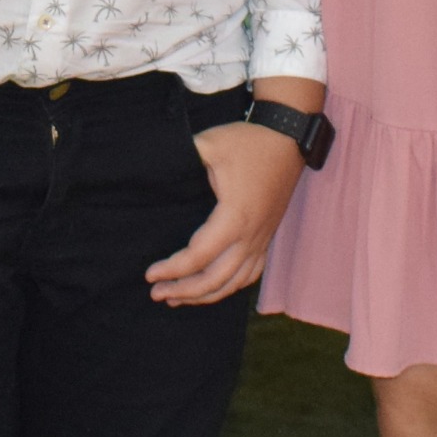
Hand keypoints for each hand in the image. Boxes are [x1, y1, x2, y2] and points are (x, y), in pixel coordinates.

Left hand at [145, 121, 306, 306]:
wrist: (287, 138)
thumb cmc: (248, 142)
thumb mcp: (209, 144)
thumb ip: (179, 158)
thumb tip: (149, 169)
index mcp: (234, 218)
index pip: (197, 257)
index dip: (172, 269)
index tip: (149, 274)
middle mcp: (250, 236)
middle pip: (215, 280)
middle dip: (184, 291)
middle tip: (157, 293)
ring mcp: (262, 239)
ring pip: (234, 283)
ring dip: (205, 295)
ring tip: (178, 298)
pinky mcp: (267, 237)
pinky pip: (250, 275)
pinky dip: (229, 288)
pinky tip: (213, 289)